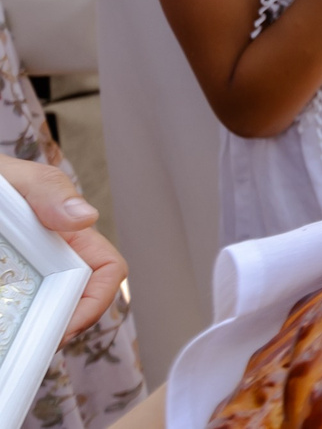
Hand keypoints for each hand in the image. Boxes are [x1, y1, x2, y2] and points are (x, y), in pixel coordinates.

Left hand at [0, 156, 123, 335]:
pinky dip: (8, 329)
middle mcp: (54, 261)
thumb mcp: (20, 179)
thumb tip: (86, 217)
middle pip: (74, 303)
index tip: (62, 326)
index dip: (95, 303)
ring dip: (29, 332)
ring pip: (41, 313)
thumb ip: (50, 191)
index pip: (106, 272)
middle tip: (26, 347)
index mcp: (70, 236)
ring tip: (9, 346)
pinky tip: (1, 338)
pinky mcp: (8, 289)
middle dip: (56, 329)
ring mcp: (26, 277)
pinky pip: (13, 313)